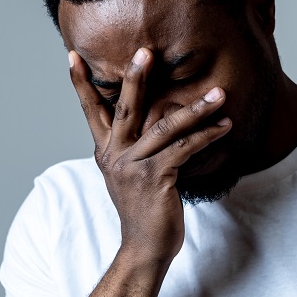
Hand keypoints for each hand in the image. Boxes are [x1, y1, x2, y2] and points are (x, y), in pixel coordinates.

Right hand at [68, 47, 231, 265]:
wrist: (144, 246)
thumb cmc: (142, 207)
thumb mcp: (127, 172)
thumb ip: (132, 145)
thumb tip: (149, 117)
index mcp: (105, 151)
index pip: (90, 110)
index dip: (81, 83)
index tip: (72, 55)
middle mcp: (115, 154)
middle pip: (124, 108)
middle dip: (135, 77)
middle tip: (146, 51)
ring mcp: (134, 166)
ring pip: (165, 126)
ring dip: (196, 108)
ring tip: (219, 93)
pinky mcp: (156, 178)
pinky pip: (184, 148)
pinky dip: (207, 135)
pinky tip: (224, 126)